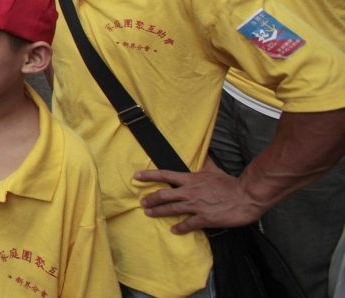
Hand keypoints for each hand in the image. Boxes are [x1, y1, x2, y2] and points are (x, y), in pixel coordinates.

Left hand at [135, 158, 263, 232]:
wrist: (246, 196)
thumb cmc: (230, 183)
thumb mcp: (213, 169)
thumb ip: (204, 163)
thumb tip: (201, 153)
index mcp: (191, 179)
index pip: (165, 175)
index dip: (149, 175)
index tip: (136, 176)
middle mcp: (190, 192)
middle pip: (164, 195)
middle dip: (151, 199)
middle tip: (142, 202)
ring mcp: (196, 206)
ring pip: (172, 209)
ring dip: (158, 212)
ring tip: (149, 214)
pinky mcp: (205, 218)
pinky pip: (188, 224)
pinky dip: (180, 227)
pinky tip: (174, 230)